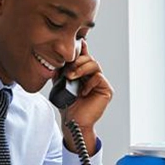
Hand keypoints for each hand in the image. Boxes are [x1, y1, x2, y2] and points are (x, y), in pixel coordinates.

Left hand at [60, 40, 112, 154]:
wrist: (74, 122)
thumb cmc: (68, 106)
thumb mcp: (61, 85)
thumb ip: (61, 72)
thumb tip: (58, 60)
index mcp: (84, 74)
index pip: (85, 58)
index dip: (82, 50)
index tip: (79, 42)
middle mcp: (93, 77)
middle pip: (90, 59)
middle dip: (77, 61)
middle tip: (67, 71)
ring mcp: (101, 83)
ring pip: (94, 65)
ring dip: (81, 68)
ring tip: (71, 77)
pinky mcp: (106, 90)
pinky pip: (99, 77)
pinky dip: (89, 82)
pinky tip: (82, 91)